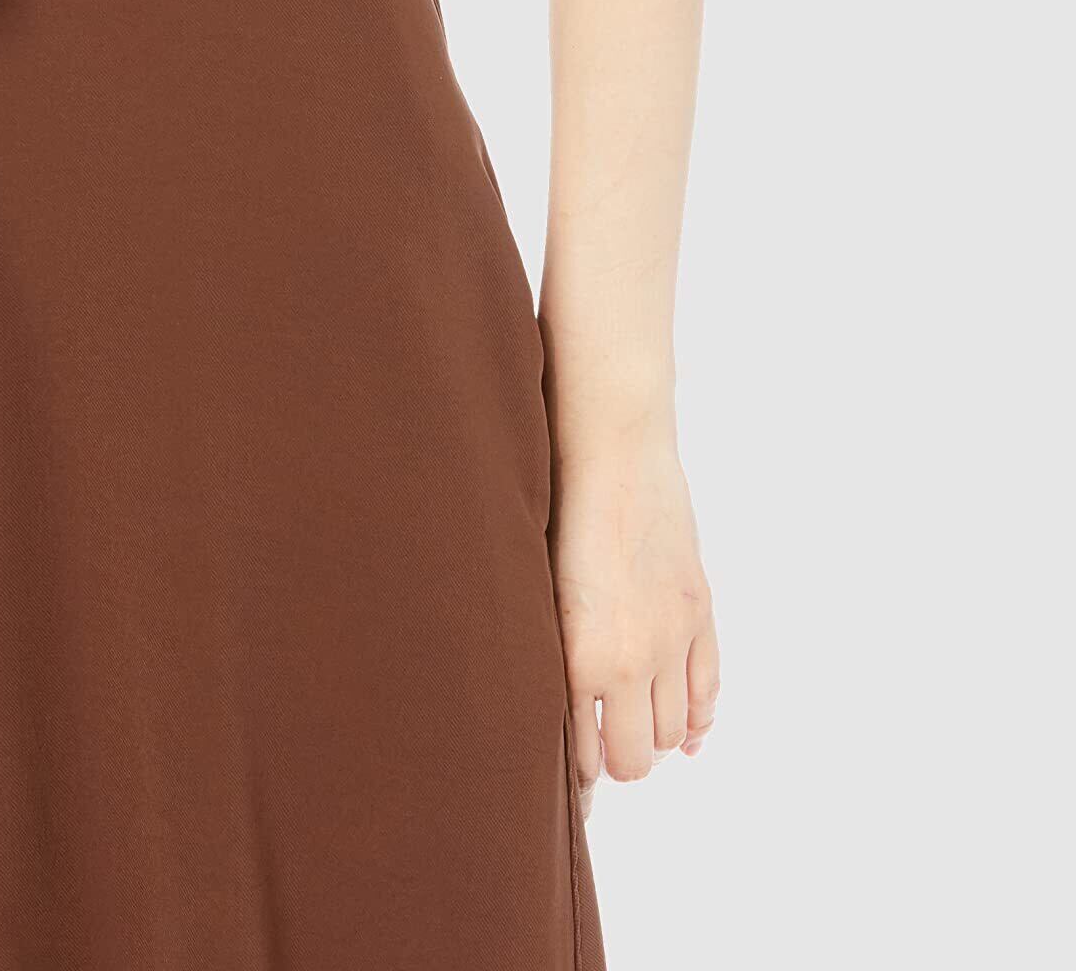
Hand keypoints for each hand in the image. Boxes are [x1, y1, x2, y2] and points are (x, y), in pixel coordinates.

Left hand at [551, 429, 719, 815]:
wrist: (613, 447)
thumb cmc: (553, 505)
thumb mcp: (537, 585)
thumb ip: (546, 647)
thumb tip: (550, 701)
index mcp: (579, 656)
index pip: (583, 754)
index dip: (577, 784)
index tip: (568, 799)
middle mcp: (632, 659)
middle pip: (634, 759)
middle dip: (616, 766)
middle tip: (601, 759)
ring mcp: (672, 638)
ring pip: (675, 732)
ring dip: (656, 742)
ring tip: (636, 738)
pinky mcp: (699, 613)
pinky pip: (709, 689)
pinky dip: (699, 720)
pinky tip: (689, 735)